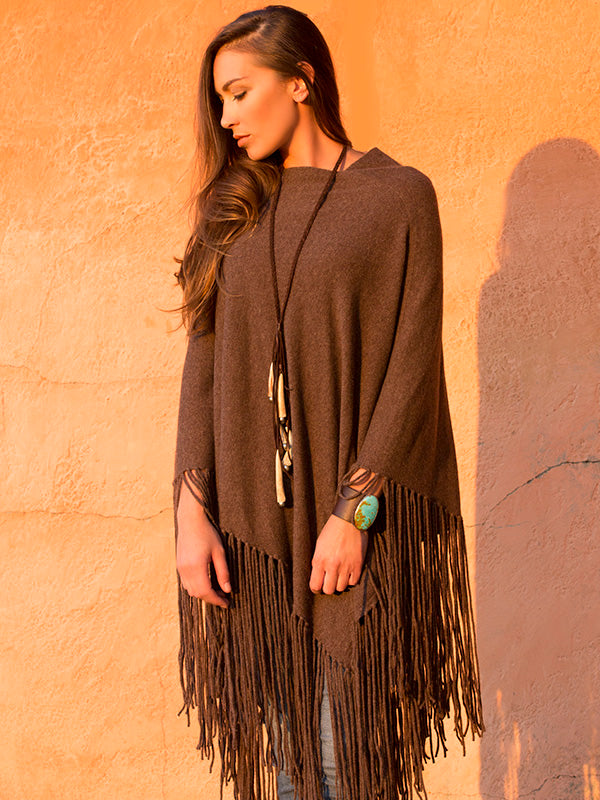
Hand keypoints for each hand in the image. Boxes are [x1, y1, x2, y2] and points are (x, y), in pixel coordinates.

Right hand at [176, 480, 230, 608]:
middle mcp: (185, 570)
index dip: (217, 600)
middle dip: (211, 598)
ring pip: (190, 590)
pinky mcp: (178, 565)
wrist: (190, 520)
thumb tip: (228, 590)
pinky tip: (206, 582)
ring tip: (217, 590)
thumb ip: (223, 572)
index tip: (227, 603)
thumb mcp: (219, 552)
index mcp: (196, 567)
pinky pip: (186, 583)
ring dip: (203, 593)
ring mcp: (180, 568)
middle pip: (197, 593)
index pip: (206, 592)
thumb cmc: (207, 533)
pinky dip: (196, 587)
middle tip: (224, 597)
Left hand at [309, 513, 367, 594]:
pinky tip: (348, 572)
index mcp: (320, 560)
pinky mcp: (358, 565)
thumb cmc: (332, 530)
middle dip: (328, 587)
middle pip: (329, 590)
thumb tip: (318, 575)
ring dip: (339, 583)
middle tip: (329, 581)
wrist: (349, 520)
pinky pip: (353, 582)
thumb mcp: (319, 545)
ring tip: (339, 575)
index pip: (315, 585)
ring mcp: (346, 566)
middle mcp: (332, 566)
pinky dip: (350, 580)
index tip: (318, 586)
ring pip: (341, 588)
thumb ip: (318, 561)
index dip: (316, 588)